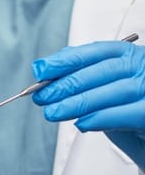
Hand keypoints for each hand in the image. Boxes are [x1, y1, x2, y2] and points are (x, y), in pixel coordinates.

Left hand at [32, 38, 144, 170]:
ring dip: (77, 103)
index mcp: (133, 57)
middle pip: (103, 71)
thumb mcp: (107, 91)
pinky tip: (82, 123)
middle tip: (41, 96)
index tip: (41, 70)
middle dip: (66, 84)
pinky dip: (101, 118)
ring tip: (53, 112)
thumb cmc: (131, 114)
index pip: (97, 52)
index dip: (66, 60)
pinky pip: (126, 113)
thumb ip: (86, 77)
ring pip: (112, 91)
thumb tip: (50, 72)